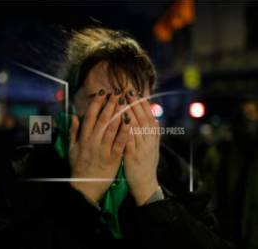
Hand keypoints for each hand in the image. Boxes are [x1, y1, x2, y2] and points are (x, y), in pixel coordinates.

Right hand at [69, 89, 130, 203]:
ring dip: (118, 114)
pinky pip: (119, 143)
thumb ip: (73, 132)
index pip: (90, 116)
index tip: (103, 93)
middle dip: (110, 105)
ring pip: (111, 128)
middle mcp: (93, 141)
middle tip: (118, 93)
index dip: (97, 103)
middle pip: (102, 119)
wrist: (85, 187)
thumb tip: (73, 117)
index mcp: (83, 138)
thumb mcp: (72, 149)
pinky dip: (125, 132)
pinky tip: (130, 122)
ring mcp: (103, 149)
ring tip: (125, 102)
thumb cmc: (78, 167)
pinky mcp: (113, 158)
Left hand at [124, 90, 161, 205]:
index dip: (142, 104)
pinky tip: (120, 121)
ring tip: (122, 101)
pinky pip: (129, 140)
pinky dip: (125, 130)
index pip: (148, 117)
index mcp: (153, 138)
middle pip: (142, 119)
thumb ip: (154, 134)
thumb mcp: (154, 148)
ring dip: (129, 113)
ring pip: (136, 127)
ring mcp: (141, 149)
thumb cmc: (147, 164)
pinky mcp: (133, 157)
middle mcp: (149, 141)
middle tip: (127, 91)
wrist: (146, 184)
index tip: (136, 92)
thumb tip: (155, 119)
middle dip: (135, 104)